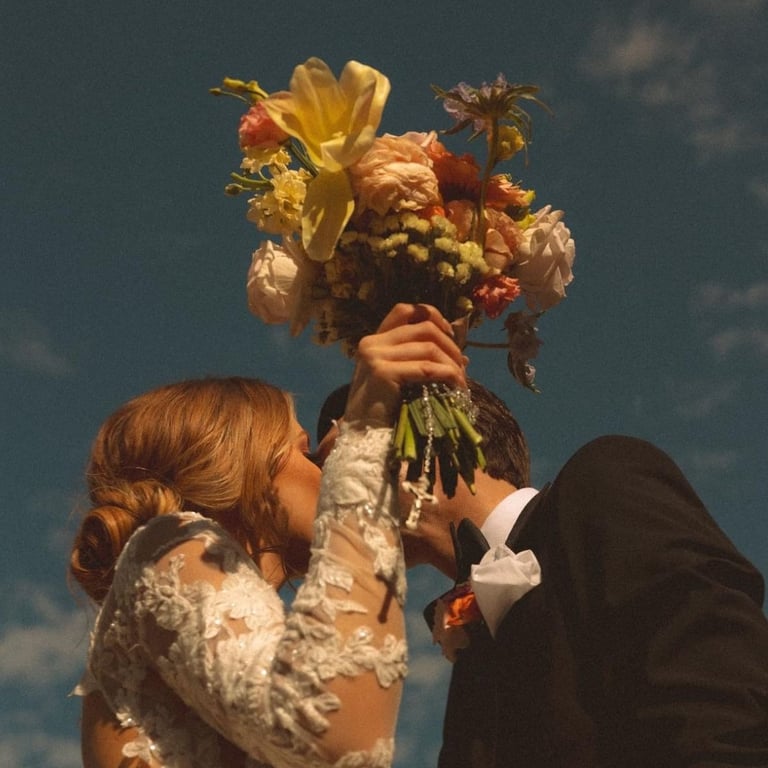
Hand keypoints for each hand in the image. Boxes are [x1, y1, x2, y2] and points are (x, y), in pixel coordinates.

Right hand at [344, 304, 466, 427]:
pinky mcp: (383, 373)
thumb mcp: (402, 377)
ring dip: (452, 363)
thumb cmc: (385, 410)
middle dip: (450, 345)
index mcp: (374, 340)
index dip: (431, 315)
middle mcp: (372, 343)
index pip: (404, 310)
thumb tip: (463, 357)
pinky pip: (426, 368)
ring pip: (428, 347)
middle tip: (462, 366)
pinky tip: (455, 385)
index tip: (449, 334)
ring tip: (461, 380)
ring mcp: (375, 357)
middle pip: (423, 327)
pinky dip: (446, 374)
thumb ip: (421, 360)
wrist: (363, 436)